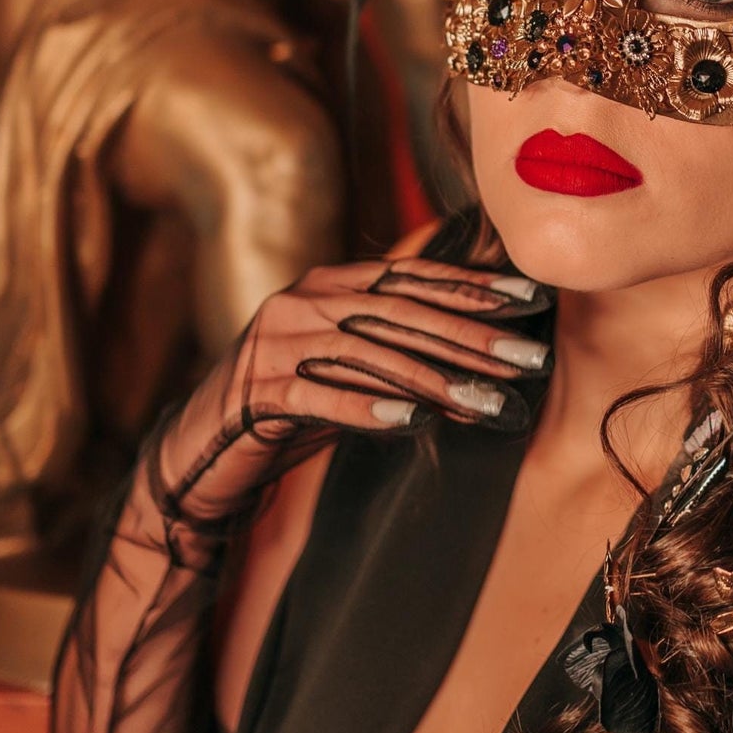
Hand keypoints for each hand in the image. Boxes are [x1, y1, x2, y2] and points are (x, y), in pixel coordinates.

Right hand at [147, 255, 550, 540]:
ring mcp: (274, 344)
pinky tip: (413, 420)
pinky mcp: (254, 392)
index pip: (413, 278)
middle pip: (401, 314)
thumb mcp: (352, 370)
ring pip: (368, 353)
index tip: (532, 300)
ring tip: (489, 401)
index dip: (473, 286)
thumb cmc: (293, 409)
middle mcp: (301, 301)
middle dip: (472, 337)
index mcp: (329, 284)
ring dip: (435, 379)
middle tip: (530, 360)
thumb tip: (490, 362)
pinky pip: (318, 395)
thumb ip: (402, 352)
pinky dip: (367, 406)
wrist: (201, 454)